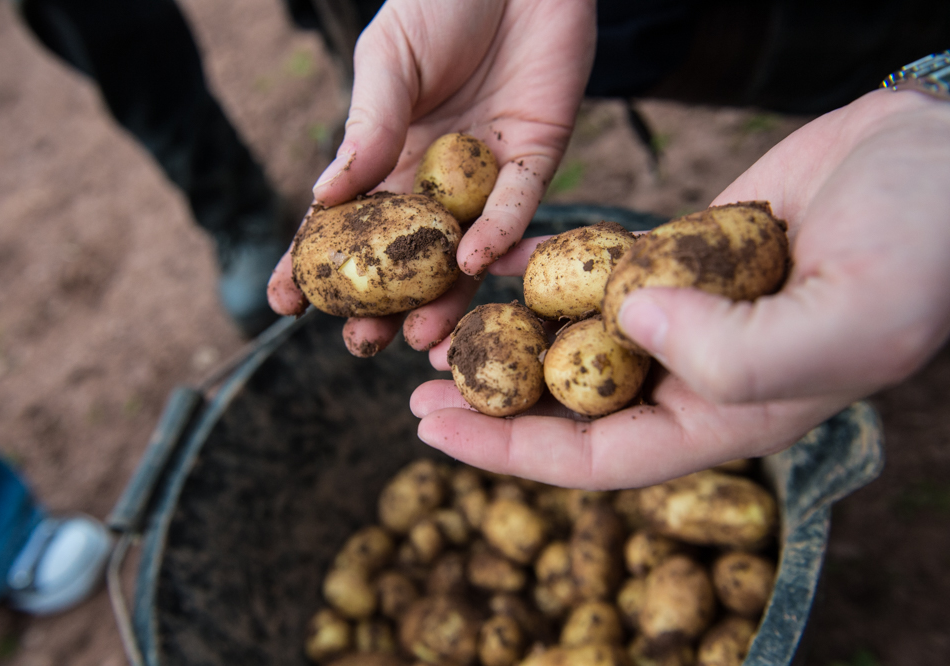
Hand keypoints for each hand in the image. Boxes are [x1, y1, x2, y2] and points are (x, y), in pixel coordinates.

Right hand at [267, 0, 595, 354]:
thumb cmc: (441, 0)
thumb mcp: (389, 59)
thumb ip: (369, 127)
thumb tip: (324, 197)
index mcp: (391, 152)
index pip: (348, 219)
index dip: (316, 263)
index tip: (285, 304)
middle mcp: (438, 176)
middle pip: (407, 255)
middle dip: (384, 302)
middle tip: (361, 343)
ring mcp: (487, 174)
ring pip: (463, 250)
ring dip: (443, 296)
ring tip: (415, 334)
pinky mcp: (538, 158)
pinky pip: (518, 206)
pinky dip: (496, 234)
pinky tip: (470, 262)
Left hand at [411, 88, 949, 488]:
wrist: (934, 159)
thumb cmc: (916, 247)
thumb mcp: (848, 319)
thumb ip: (737, 350)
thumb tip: (628, 325)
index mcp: (728, 412)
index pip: (600, 456)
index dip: (511, 453)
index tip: (435, 432)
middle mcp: (697, 373)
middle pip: (571, 406)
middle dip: (492, 404)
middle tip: (415, 388)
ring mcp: (685, 313)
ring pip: (575, 342)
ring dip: (508, 339)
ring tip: (440, 329)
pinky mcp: (678, 258)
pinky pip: (595, 276)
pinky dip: (546, 273)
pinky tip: (494, 265)